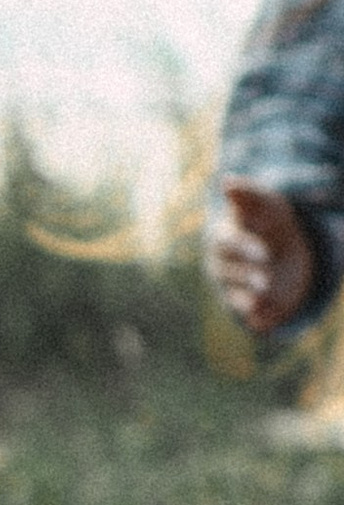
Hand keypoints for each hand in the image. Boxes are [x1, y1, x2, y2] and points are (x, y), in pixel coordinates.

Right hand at [207, 182, 315, 335]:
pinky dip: (256, 319)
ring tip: (267, 297)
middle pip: (230, 272)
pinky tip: (265, 322)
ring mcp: (231, 286)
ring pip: (237, 294)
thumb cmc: (269, 220)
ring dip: (250, 298)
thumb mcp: (264, 202)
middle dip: (248, 276)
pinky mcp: (244, 304)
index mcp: (224, 237)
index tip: (266, 253)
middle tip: (266, 281)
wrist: (281, 249)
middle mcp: (223, 264)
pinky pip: (247, 313)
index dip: (245, 248)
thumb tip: (226, 182)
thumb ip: (246, 194)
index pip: (228, 243)